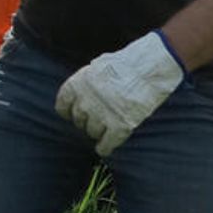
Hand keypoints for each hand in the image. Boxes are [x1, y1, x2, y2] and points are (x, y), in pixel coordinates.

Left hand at [55, 31, 185, 155]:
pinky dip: (105, 148)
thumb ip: (86, 81)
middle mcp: (86, 101)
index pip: (63, 104)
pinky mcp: (119, 126)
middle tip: (95, 120)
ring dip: (97, 132)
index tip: (71, 115)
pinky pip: (107, 143)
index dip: (68, 111)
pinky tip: (104, 148)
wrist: (149, 68)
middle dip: (85, 121)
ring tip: (104, 130)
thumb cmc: (126, 64)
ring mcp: (102, 114)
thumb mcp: (97, 67)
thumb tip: (80, 94)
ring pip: (92, 132)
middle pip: (79, 120)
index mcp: (78, 84)